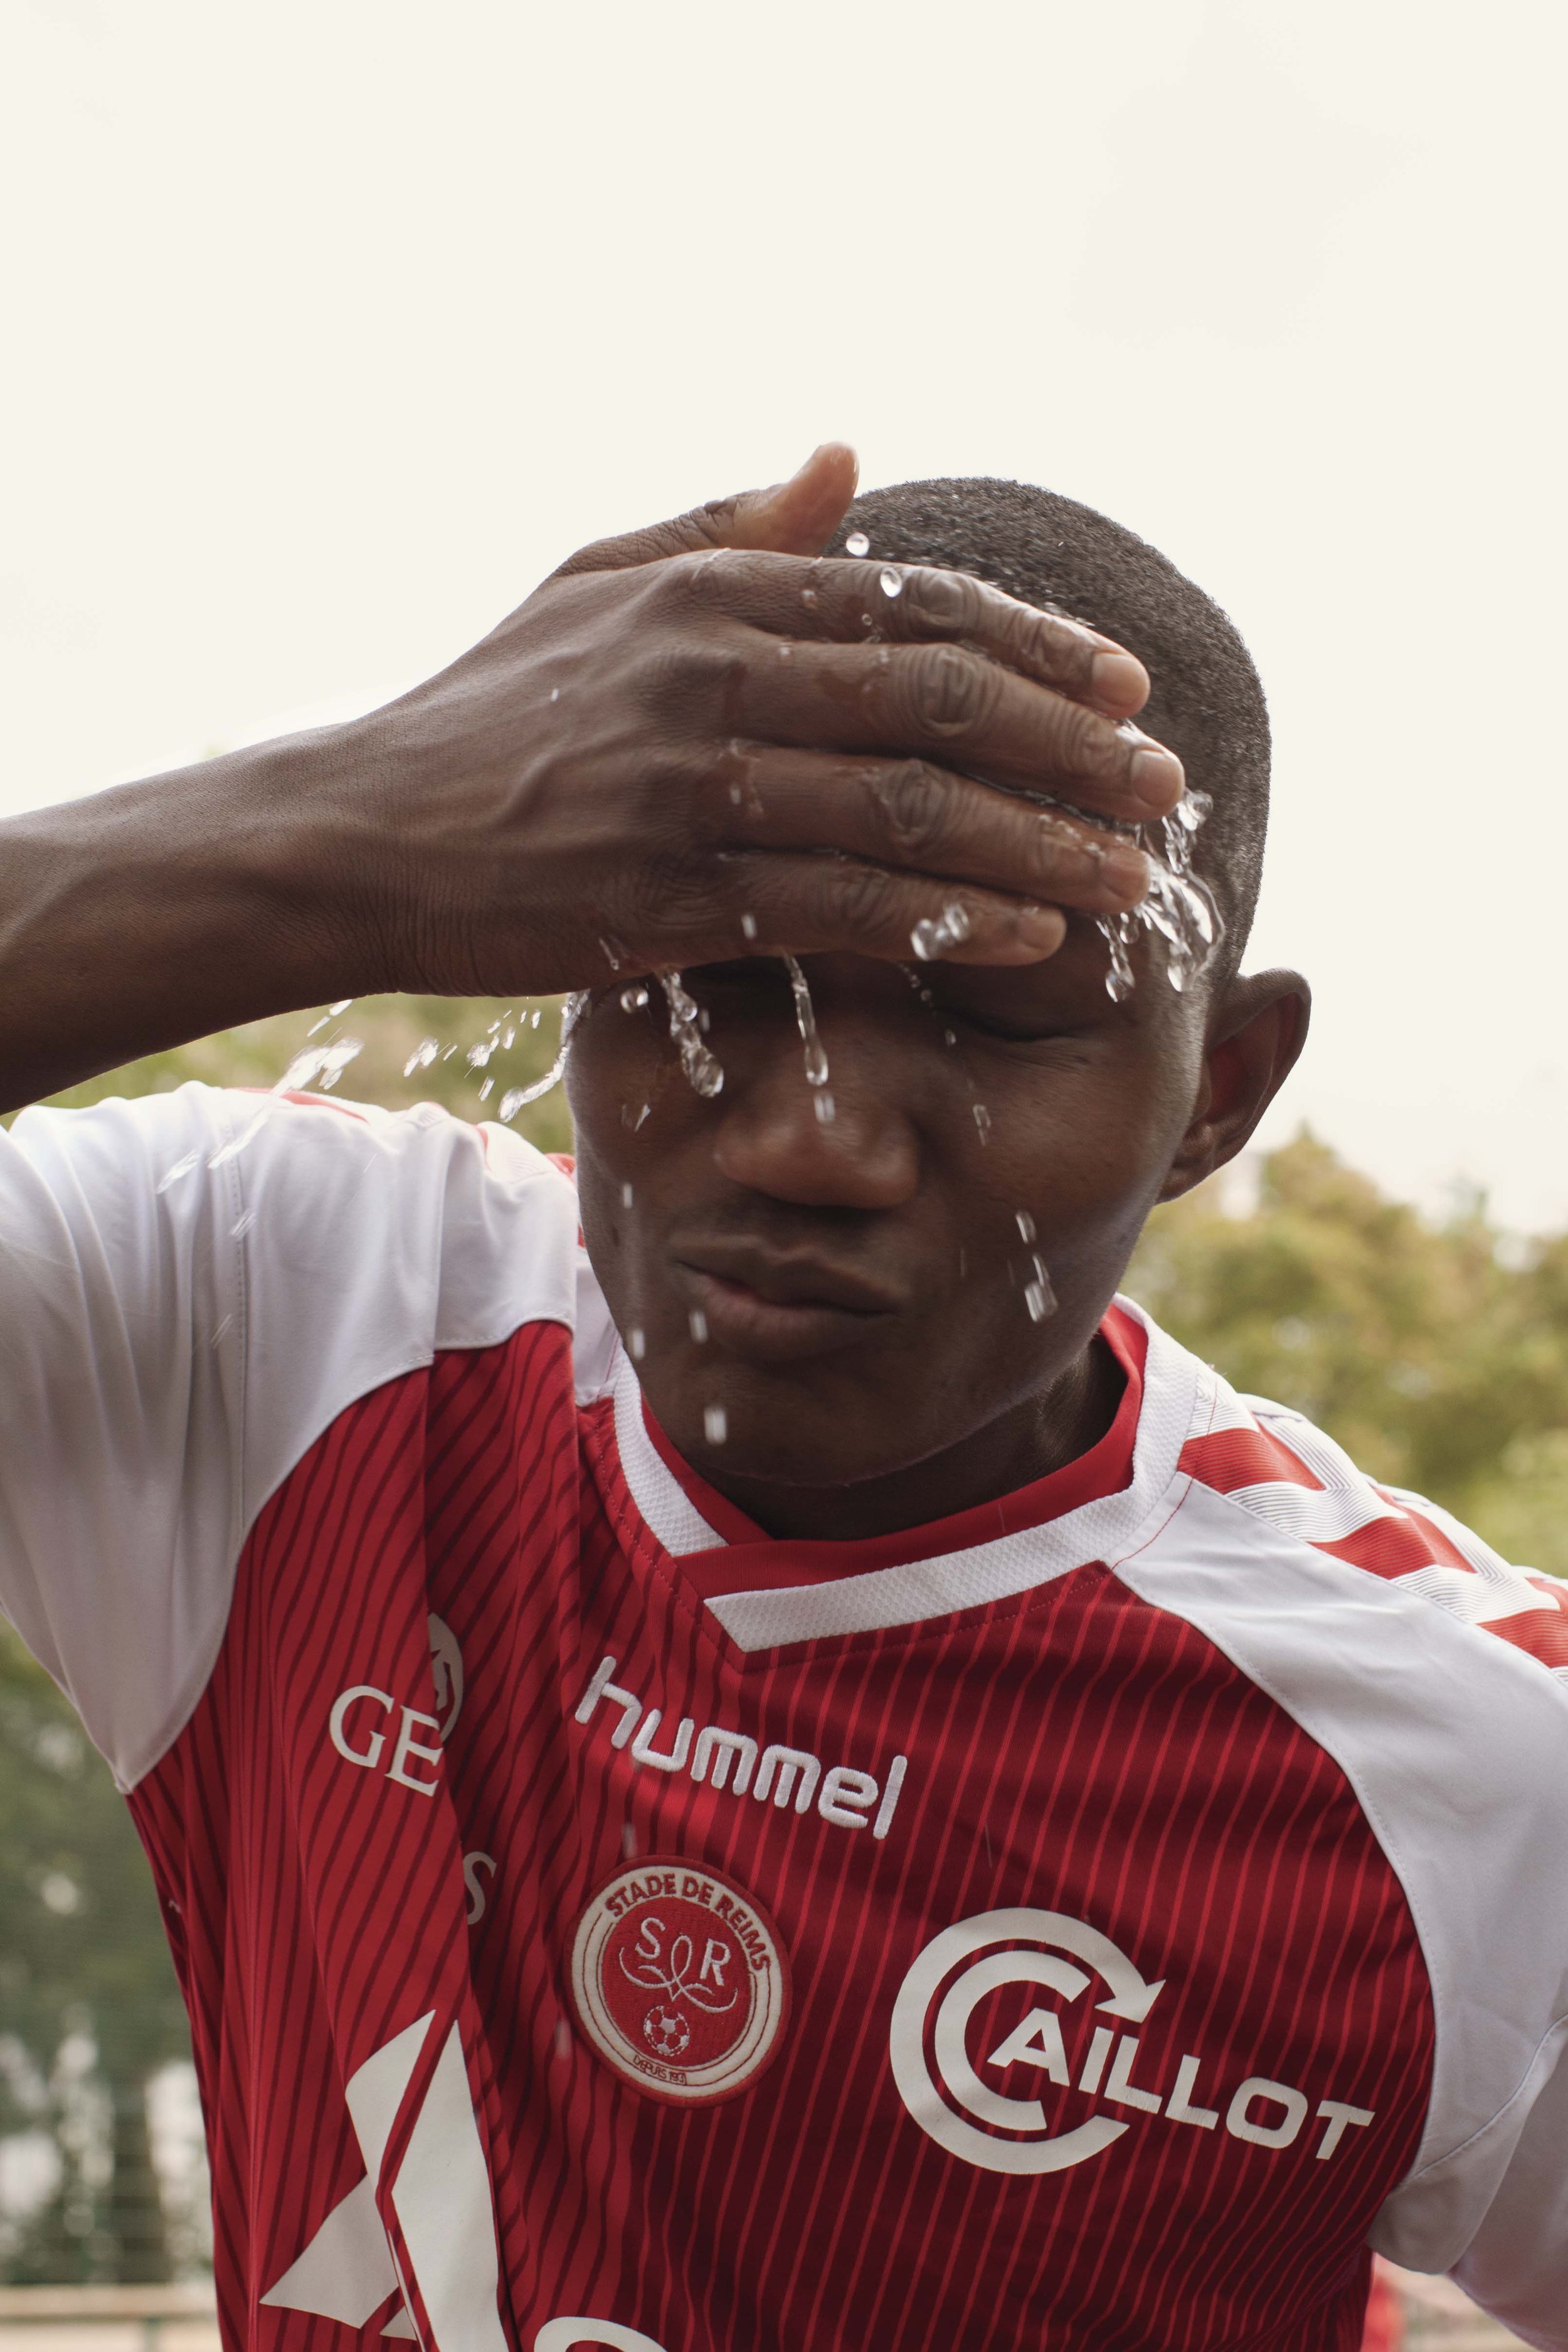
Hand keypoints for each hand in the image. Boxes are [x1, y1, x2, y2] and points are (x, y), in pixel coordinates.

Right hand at [347, 444, 1179, 997]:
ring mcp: (692, 790)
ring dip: (1040, 845)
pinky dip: (950, 920)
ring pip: (912, 811)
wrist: (360, 834)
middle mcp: (712, 675)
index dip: (1039, 648)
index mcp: (708, 591)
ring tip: (1130, 878)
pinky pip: (845, 907)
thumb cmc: (489, 712)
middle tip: (1163, 787)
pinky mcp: (670, 897)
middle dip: (1071, 748)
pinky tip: (1030, 935)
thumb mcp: (592, 580)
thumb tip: (846, 458)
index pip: (918, 607)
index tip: (1124, 690)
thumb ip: (727, 525)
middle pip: (941, 703)